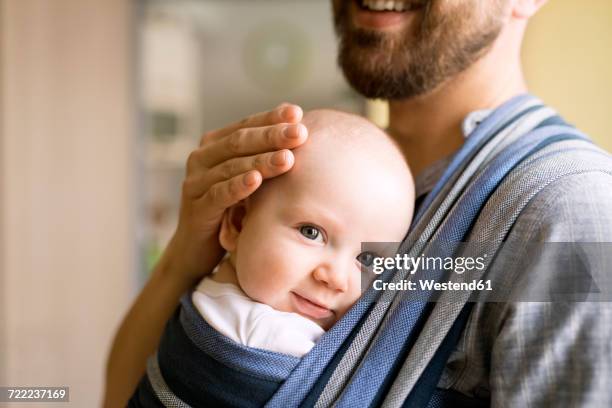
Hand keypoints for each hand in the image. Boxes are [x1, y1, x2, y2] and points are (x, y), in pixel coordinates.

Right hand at [164, 103, 307, 281]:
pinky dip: (238, 186)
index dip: (271, 118)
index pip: (246, 125)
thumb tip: (296, 123)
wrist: (196, 248)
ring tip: (287, 158)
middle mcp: (201, 158)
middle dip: (272, 136)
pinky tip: (257, 180)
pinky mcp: (195, 208)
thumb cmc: (229, 209)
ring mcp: (195, 182)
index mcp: (214, 145)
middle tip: (299, 133)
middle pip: (239, 142)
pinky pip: (218, 194)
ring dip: (261, 161)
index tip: (298, 114)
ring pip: (231, 166)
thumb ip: (262, 153)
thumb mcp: (246, 178)